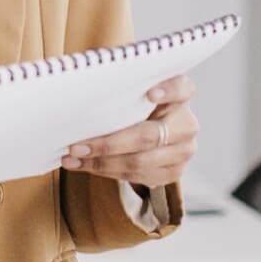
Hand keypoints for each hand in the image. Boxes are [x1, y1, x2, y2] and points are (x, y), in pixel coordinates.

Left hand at [60, 75, 198, 188]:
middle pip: (148, 136)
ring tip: (73, 158)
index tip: (149, 93)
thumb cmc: (135, 102)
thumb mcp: (133, 88)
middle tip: (77, 145)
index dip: (168, 91)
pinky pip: (137, 176)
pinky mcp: (173, 172)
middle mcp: (187, 124)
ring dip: (101, 162)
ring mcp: (183, 151)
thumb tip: (84, 85)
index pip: (181, 89)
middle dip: (108, 143)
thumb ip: (121, 85)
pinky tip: (84, 165)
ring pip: (139, 162)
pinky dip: (106, 172)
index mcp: (181, 95)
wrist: (150, 126)